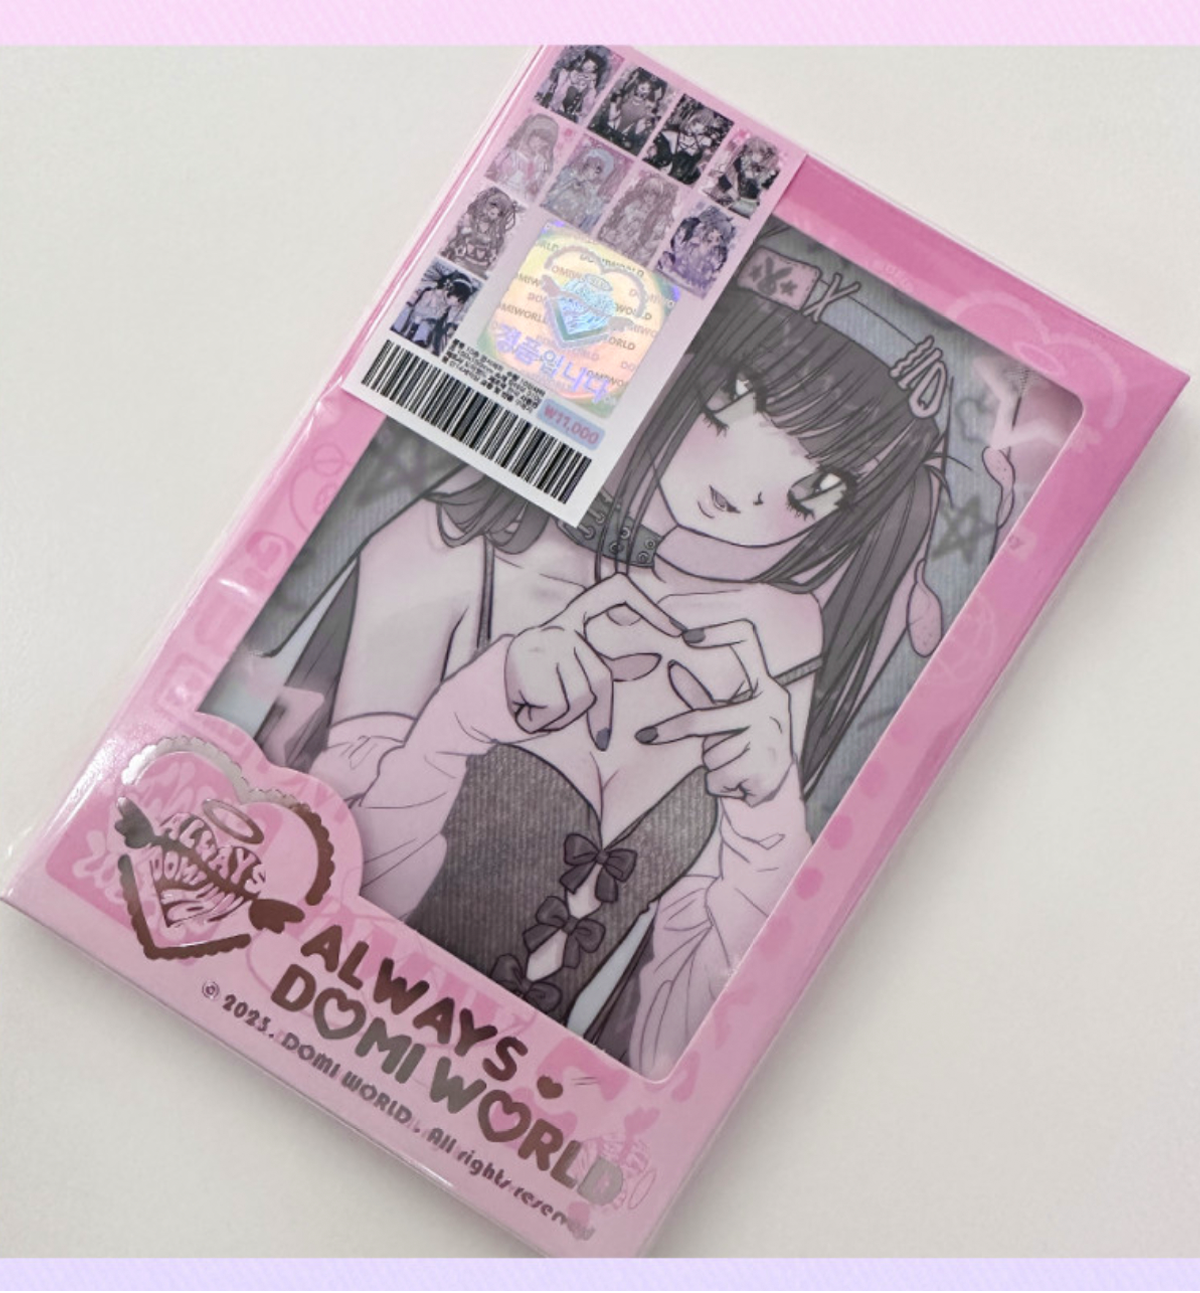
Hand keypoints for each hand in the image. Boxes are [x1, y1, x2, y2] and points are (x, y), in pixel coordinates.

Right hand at [504, 575, 682, 749]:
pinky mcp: (525, 664)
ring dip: (563, 717)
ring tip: (539, 706)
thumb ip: (610, 666)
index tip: (676, 632)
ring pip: (580, 696)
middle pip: (599, 677)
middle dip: (592, 712)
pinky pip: (556, 708)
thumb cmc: (536, 688)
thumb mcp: (573, 672)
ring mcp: (540, 642)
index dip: (648, 607)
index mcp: (571, 619)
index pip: (615, 591)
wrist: (481, 700)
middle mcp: (557, 625)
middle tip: (572, 720)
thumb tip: (654, 661)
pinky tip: (527, 710)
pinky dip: (545, 721)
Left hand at [634, 619, 794, 807]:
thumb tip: (672, 668)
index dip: (719, 633)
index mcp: (767, 688)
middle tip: (645, 736)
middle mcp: (774, 708)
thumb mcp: (728, 716)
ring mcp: (773, 740)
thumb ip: (701, 695)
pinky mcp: (767, 772)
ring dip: (714, 765)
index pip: (748, 642)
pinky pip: (720, 778)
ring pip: (713, 754)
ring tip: (733, 765)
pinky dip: (719, 784)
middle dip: (678, 732)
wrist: (774, 788)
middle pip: (707, 721)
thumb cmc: (747, 743)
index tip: (687, 637)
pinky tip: (738, 782)